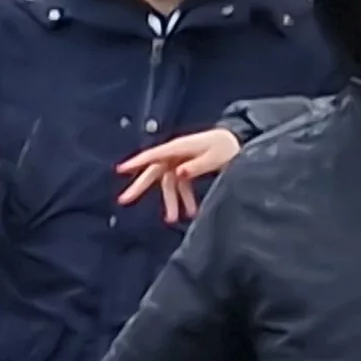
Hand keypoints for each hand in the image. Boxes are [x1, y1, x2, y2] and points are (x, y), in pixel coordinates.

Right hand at [117, 127, 242, 224]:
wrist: (241, 141)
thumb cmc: (228, 146)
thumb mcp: (215, 156)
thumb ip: (196, 166)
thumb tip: (178, 173)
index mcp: (180, 147)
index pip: (154, 155)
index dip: (136, 162)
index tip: (120, 170)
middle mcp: (177, 154)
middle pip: (154, 171)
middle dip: (140, 186)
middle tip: (124, 200)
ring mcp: (181, 162)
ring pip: (169, 183)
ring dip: (171, 201)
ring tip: (173, 220)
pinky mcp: (188, 169)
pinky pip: (181, 185)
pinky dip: (184, 199)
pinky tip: (191, 212)